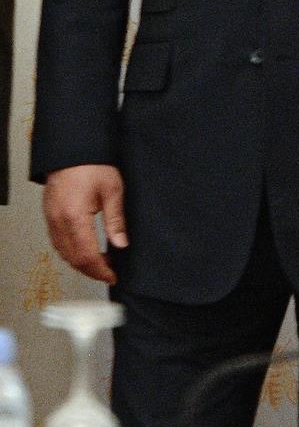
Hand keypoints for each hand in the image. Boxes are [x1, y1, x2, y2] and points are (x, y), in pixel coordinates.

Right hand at [43, 164, 128, 284]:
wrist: (72, 150)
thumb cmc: (93, 166)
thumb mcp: (113, 190)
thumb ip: (116, 220)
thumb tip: (121, 244)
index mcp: (75, 218)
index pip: (87, 256)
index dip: (100, 270)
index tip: (113, 276)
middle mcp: (59, 222)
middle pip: (73, 259)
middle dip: (92, 270)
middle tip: (109, 271)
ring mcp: (51, 220)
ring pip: (63, 253)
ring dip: (81, 262)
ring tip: (101, 261)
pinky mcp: (49, 216)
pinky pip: (58, 242)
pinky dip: (71, 251)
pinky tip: (85, 249)